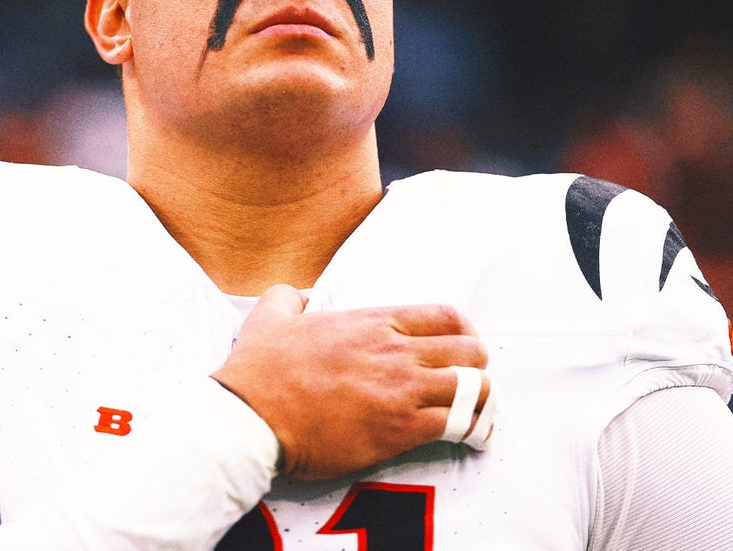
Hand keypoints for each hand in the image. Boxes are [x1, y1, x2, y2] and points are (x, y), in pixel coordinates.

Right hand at [211, 285, 489, 479]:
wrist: (252, 418)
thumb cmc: (260, 371)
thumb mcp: (271, 315)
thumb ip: (289, 298)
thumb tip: (296, 295)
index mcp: (373, 322)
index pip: (445, 317)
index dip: (464, 332)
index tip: (464, 347)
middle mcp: (396, 350)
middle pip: (470, 351)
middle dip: (478, 367)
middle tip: (472, 383)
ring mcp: (402, 389)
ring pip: (474, 387)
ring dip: (481, 400)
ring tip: (479, 412)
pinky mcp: (400, 428)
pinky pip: (458, 424)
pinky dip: (471, 429)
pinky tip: (473, 436)